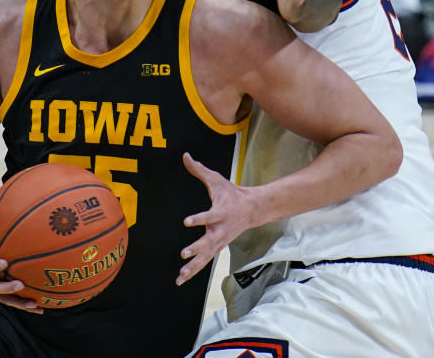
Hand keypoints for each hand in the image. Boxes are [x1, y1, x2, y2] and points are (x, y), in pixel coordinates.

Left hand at [177, 153, 258, 285]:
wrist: (253, 209)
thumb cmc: (231, 193)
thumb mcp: (216, 179)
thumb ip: (199, 169)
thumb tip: (185, 155)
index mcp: (221, 212)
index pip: (208, 216)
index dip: (198, 218)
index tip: (187, 221)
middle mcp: (220, 229)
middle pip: (208, 241)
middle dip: (196, 248)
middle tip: (184, 253)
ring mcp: (220, 241)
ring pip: (206, 256)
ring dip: (193, 266)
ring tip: (181, 274)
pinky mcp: (217, 247)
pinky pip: (205, 261)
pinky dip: (193, 270)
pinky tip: (181, 277)